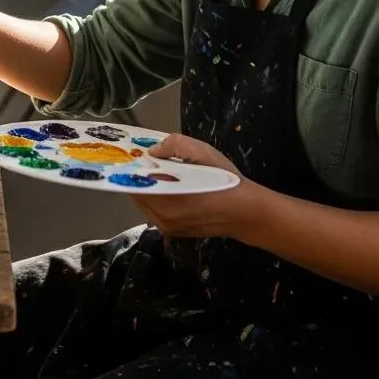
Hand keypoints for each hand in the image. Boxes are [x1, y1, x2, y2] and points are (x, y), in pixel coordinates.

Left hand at [129, 134, 254, 238]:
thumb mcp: (202, 151)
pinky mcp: (174, 233)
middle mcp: (162, 219)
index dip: (132, 167)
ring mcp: (168, 228)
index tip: (132, 154)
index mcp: (167, 201)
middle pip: (138, 193)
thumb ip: (174, 145)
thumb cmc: (224, 180)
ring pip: (146, 202)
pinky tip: (170, 186)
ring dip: (149, 187)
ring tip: (159, 172)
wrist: (246, 212)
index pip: (134, 183)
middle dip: (140, 176)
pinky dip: (158, 197)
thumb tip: (154, 152)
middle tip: (147, 160)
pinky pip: (156, 211)